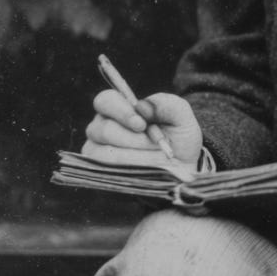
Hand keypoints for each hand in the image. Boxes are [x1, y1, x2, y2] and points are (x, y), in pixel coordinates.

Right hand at [82, 90, 203, 166]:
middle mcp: (100, 128)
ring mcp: (95, 152)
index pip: (105, 100)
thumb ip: (167, 105)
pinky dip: (131, 173)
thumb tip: (142, 107)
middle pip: (104, 130)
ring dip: (136, 157)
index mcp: (118, 109)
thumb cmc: (178, 140)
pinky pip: (107, 174)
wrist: (180, 171)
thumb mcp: (181, 119)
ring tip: (156, 159)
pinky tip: (146, 171)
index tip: (142, 124)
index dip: (122, 111)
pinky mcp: (97, 175)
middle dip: (134, 139)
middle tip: (155, 145)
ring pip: (106, 154)